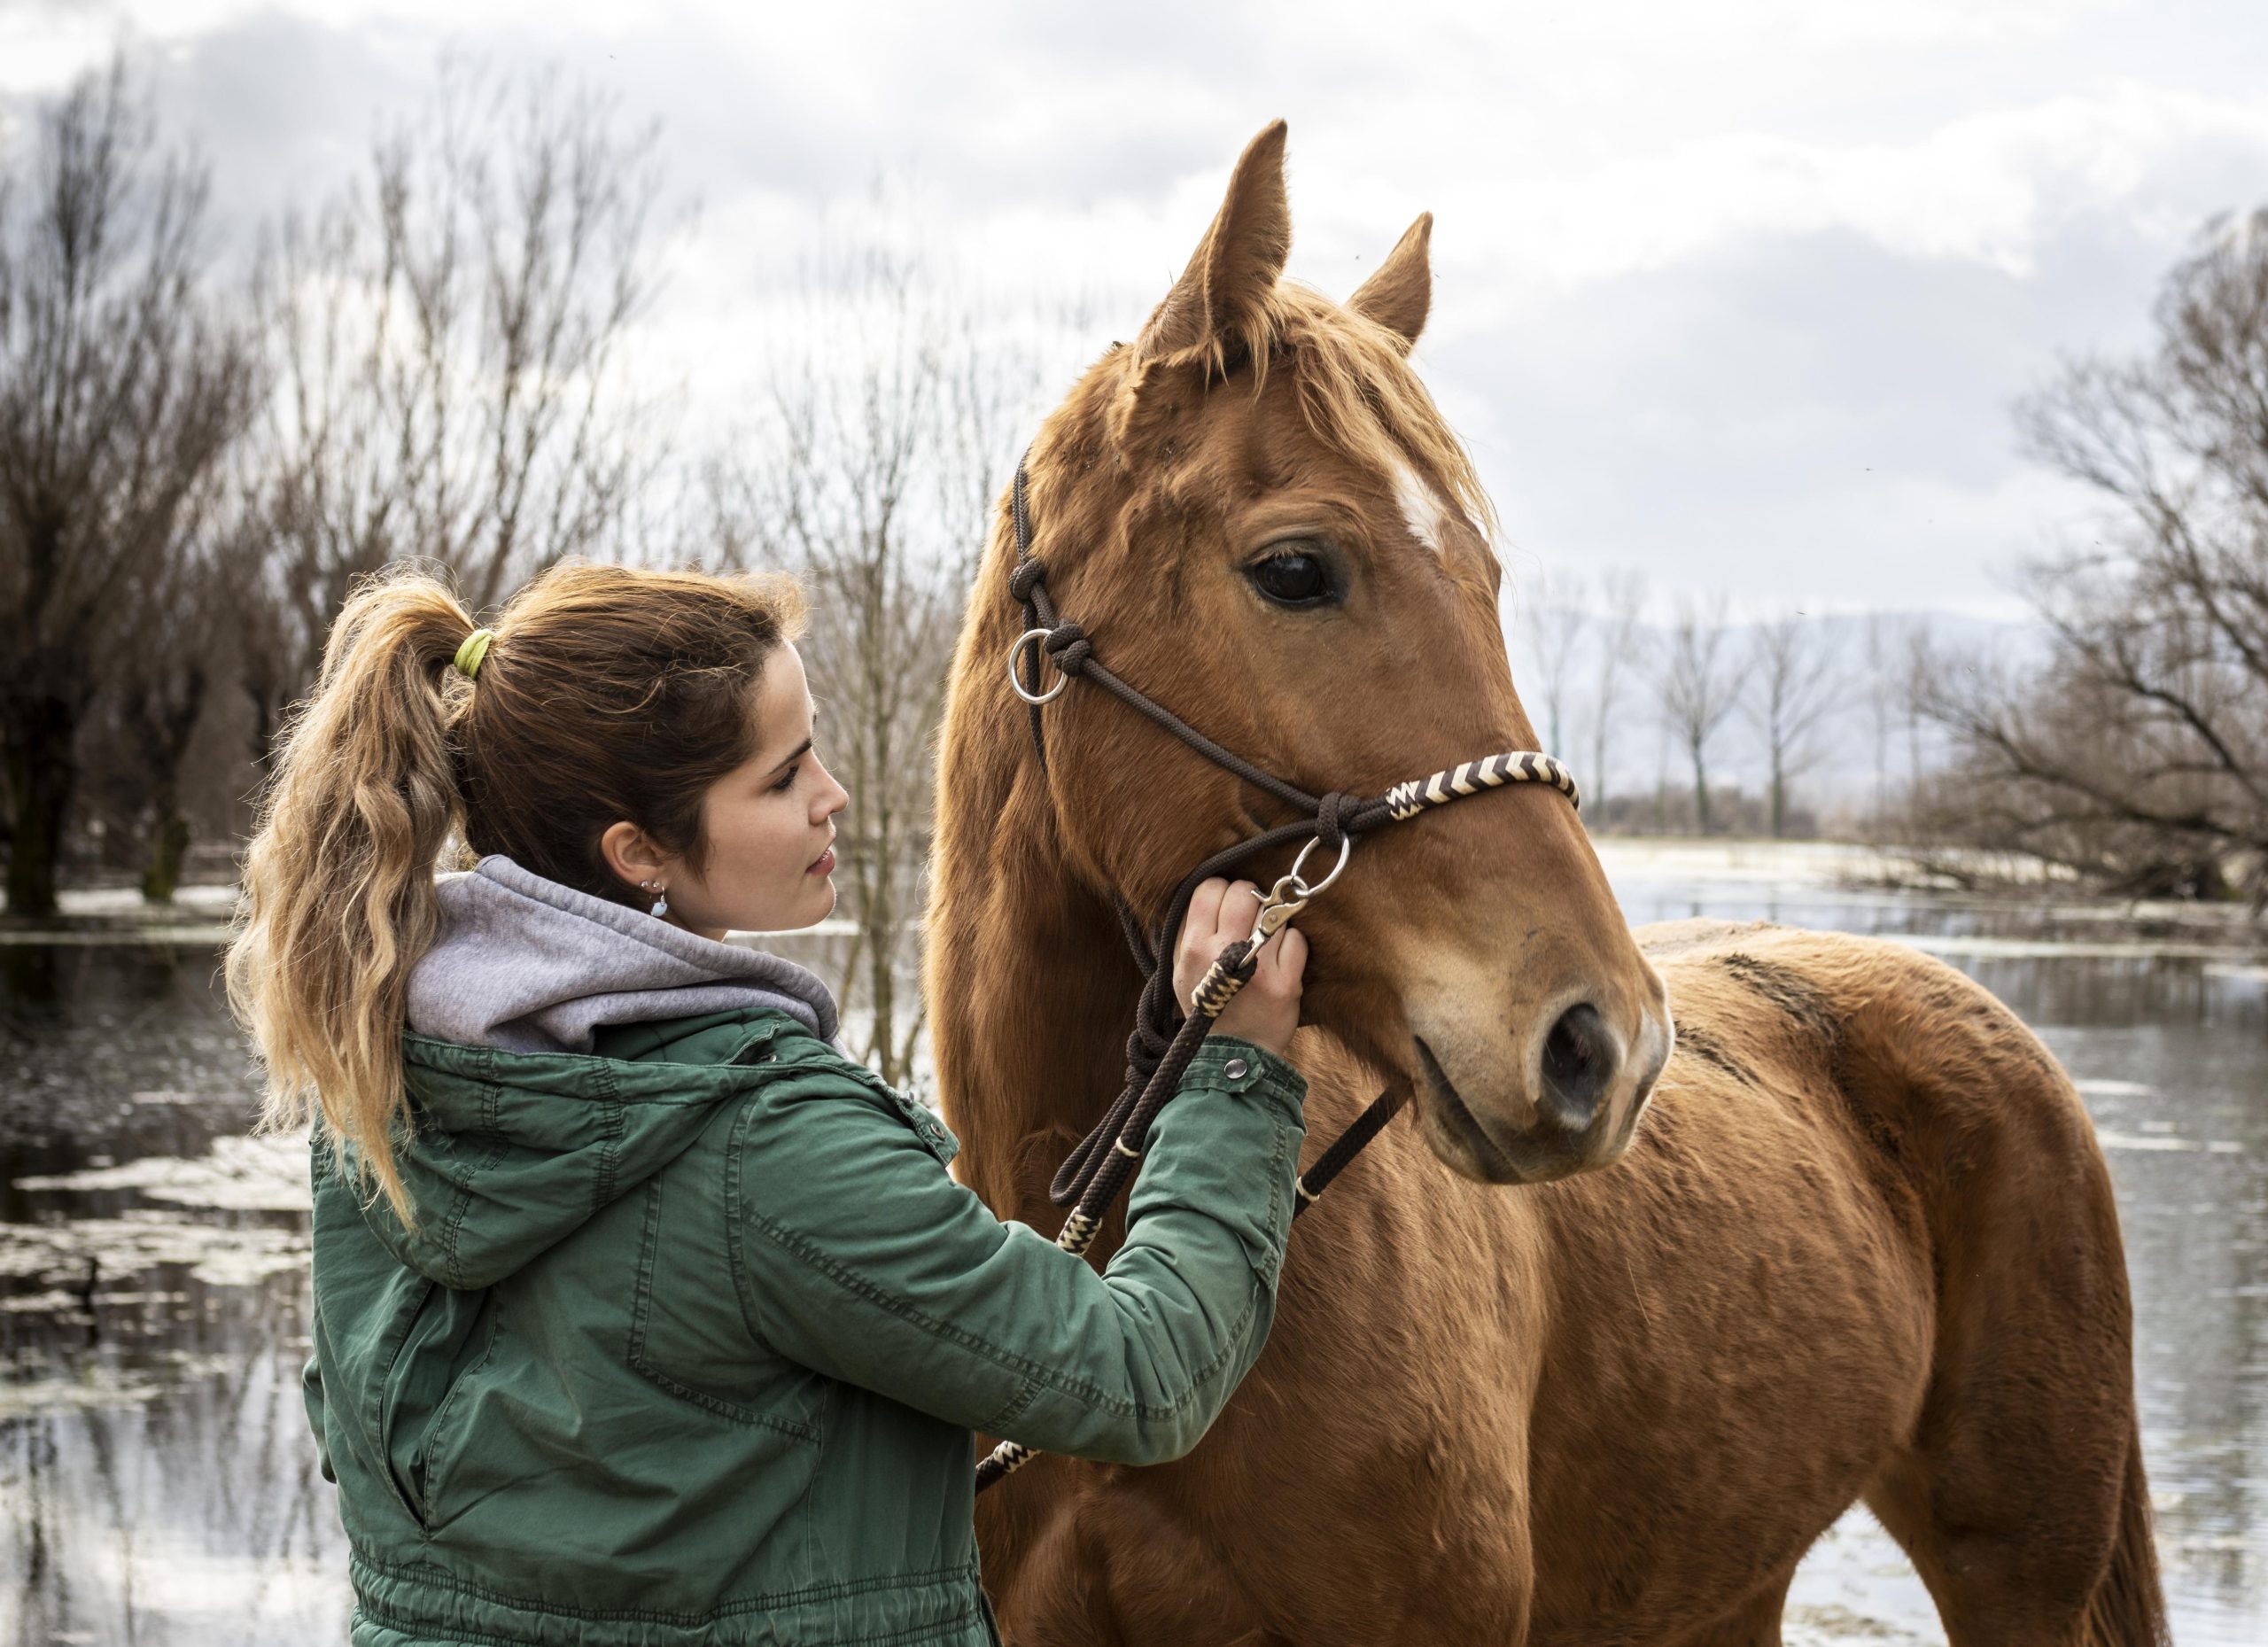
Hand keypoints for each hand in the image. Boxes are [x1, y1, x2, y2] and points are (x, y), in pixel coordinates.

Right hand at [1172, 877, 1306, 1058]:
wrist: (1233, 1055)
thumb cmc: (1207, 1007)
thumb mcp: (1181, 970)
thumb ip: (1188, 931)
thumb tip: (1208, 891)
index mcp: (1194, 948)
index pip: (1210, 888)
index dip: (1222, 891)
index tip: (1227, 907)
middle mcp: (1223, 954)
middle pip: (1245, 893)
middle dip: (1251, 900)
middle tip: (1250, 919)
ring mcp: (1258, 968)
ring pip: (1274, 914)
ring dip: (1273, 924)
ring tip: (1263, 944)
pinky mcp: (1286, 983)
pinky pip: (1296, 938)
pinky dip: (1291, 944)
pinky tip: (1280, 960)